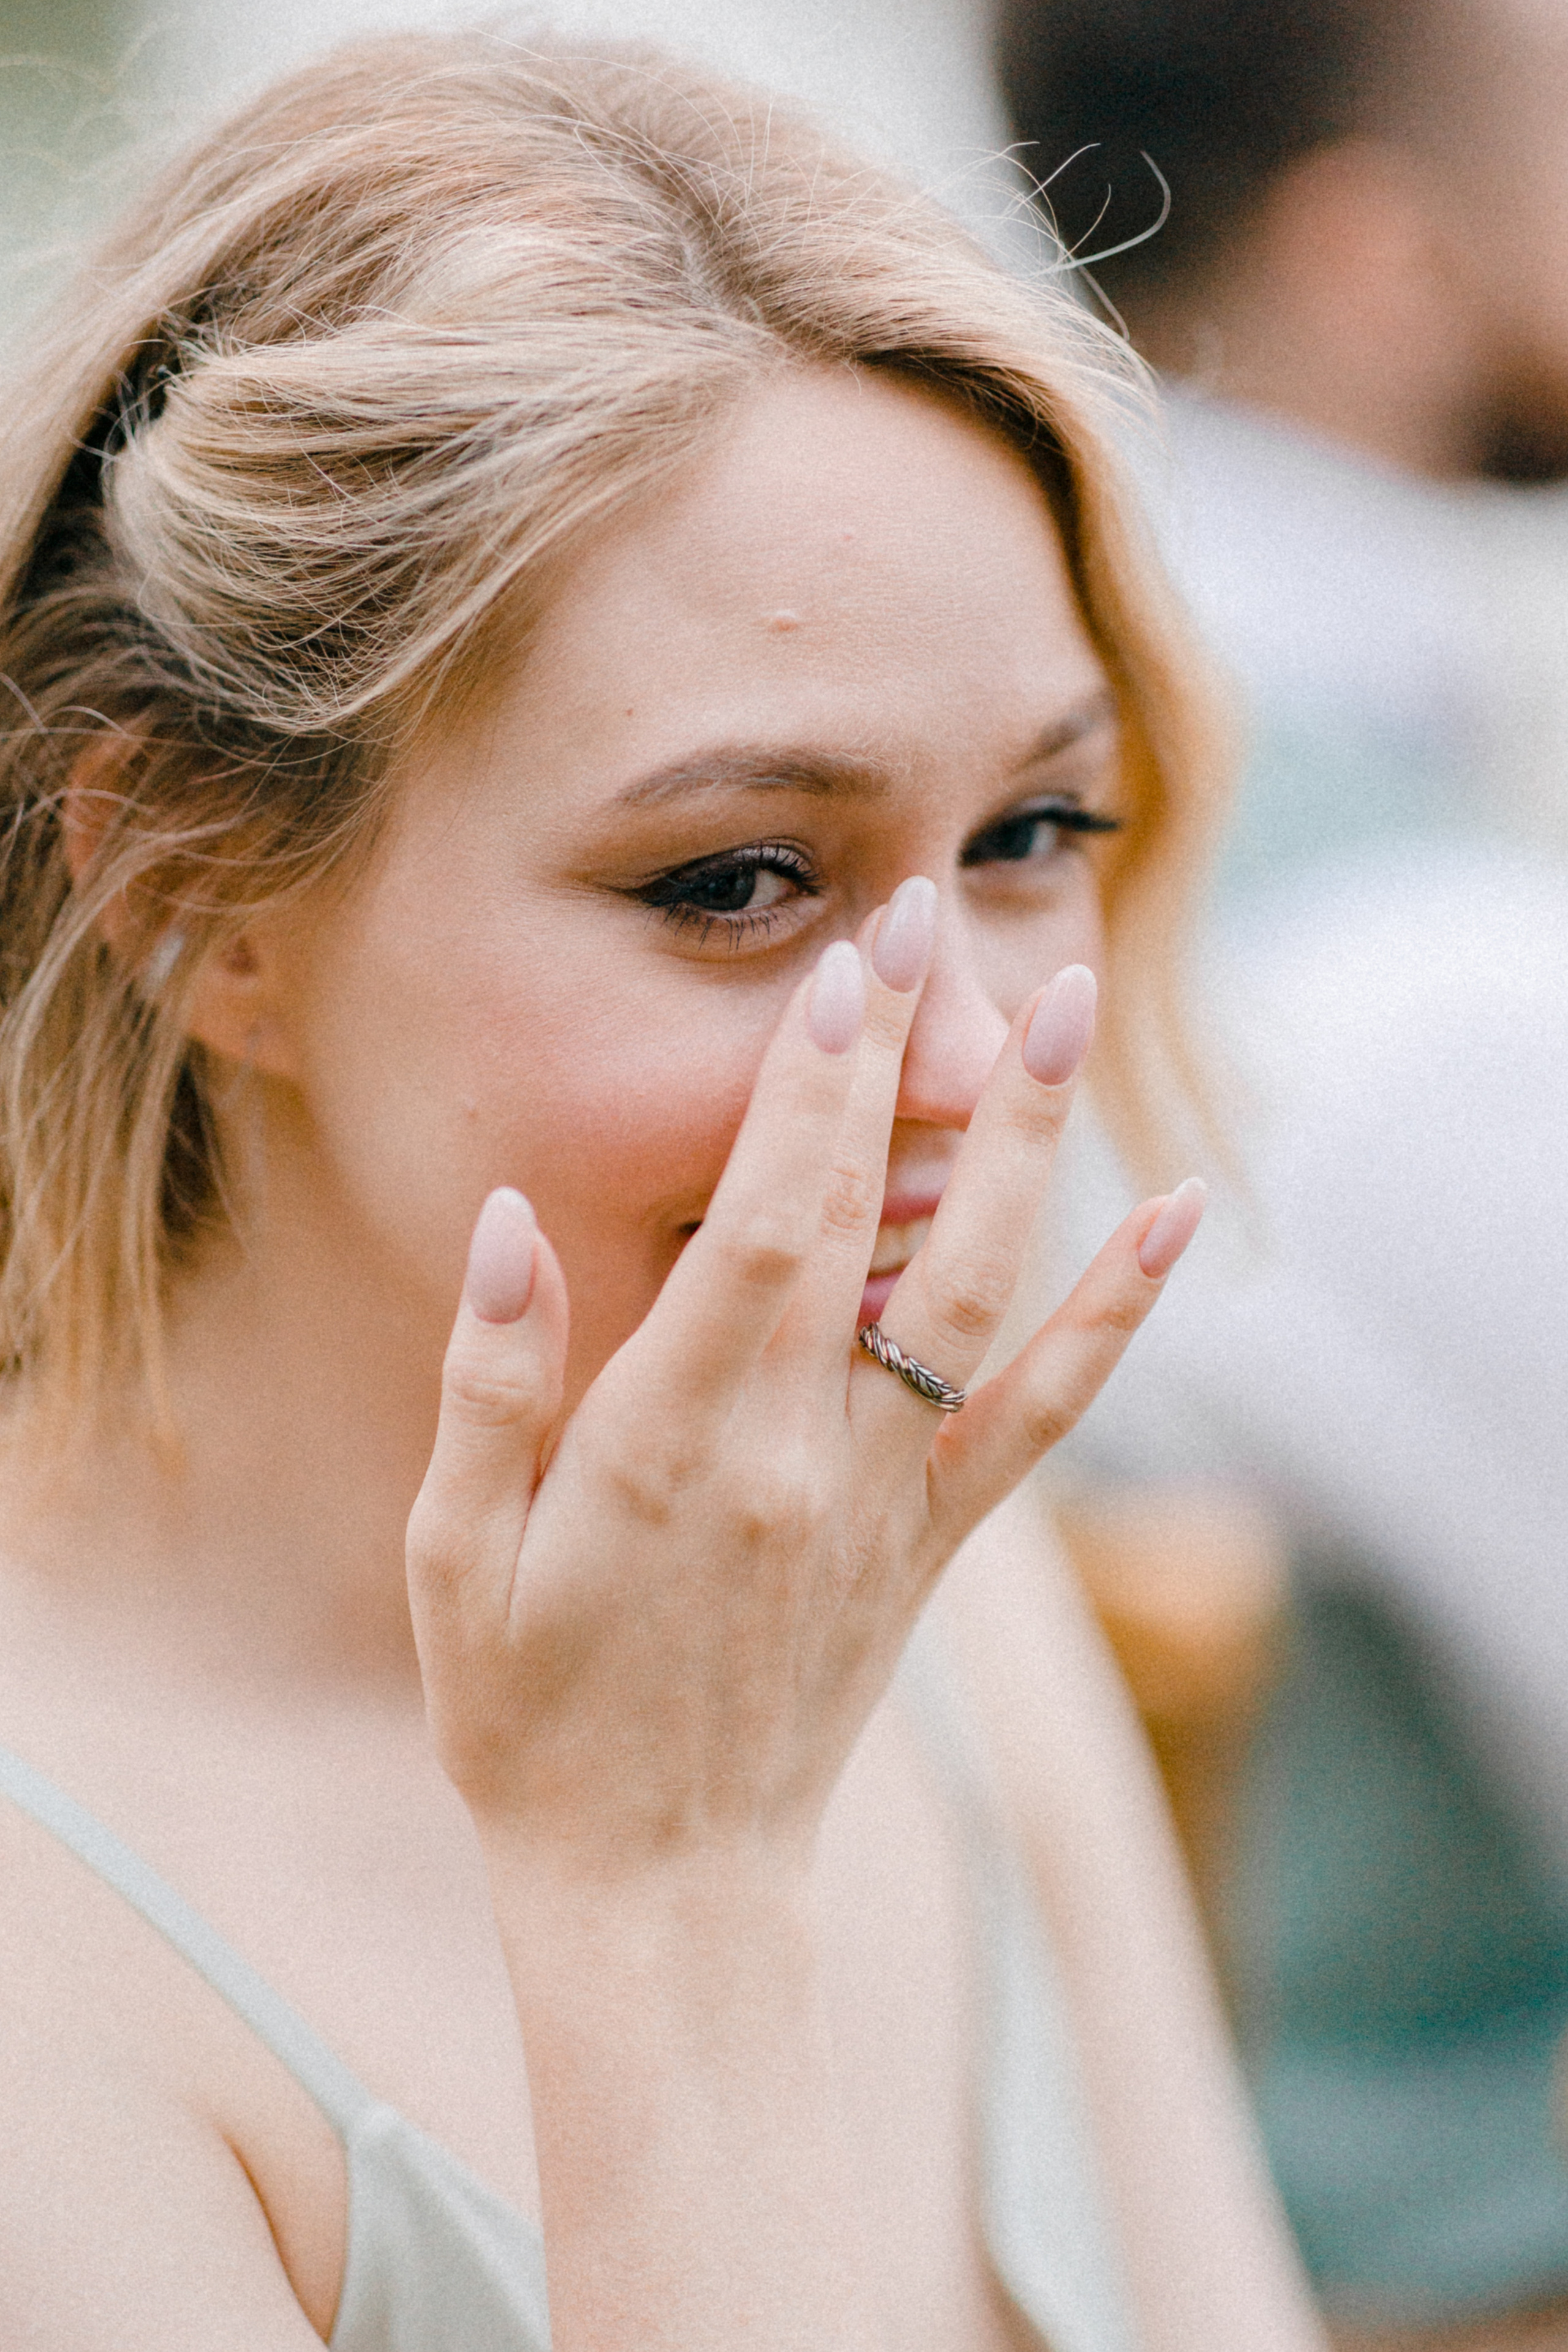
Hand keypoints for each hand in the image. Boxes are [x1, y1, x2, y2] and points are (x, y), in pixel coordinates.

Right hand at [405, 878, 1202, 1880]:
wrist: (662, 1881)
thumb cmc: (530, 1717)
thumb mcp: (454, 1557)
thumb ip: (489, 1384)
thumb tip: (507, 1221)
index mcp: (675, 1444)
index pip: (764, 1224)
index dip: (807, 1088)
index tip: (838, 963)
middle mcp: (803, 1455)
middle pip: (878, 1225)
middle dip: (910, 1062)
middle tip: (938, 918)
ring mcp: (886, 1498)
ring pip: (980, 1294)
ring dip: (1028, 1146)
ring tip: (1064, 1007)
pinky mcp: (935, 1540)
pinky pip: (1044, 1412)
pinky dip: (1118, 1313)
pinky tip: (1178, 1218)